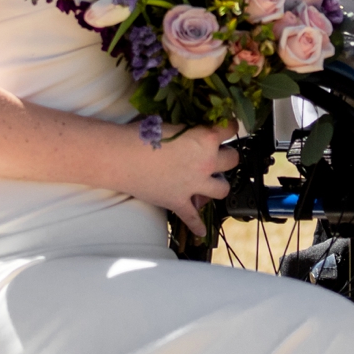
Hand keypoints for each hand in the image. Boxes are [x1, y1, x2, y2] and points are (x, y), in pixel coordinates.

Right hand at [117, 122, 238, 238]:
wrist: (121, 156)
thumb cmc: (141, 134)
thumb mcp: (170, 122)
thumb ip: (188, 127)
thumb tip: (193, 128)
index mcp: (205, 138)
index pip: (231, 129)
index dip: (229, 126)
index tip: (226, 127)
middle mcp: (206, 163)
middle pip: (233, 160)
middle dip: (226, 156)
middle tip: (217, 154)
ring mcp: (194, 185)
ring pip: (222, 189)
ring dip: (219, 184)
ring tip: (211, 181)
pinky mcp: (179, 202)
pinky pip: (192, 217)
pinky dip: (197, 225)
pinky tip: (201, 231)